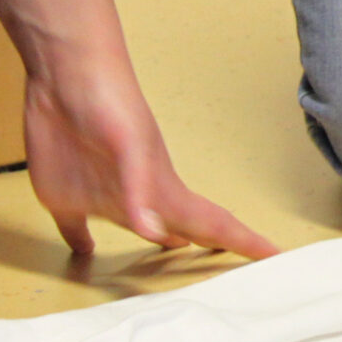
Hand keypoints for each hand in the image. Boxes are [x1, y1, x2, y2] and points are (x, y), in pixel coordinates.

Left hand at [24, 53, 277, 258]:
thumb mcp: (129, 146)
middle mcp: (141, 197)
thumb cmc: (108, 103)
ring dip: (168, 241)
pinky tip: (88, 249)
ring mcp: (105, 194)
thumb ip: (140, 190)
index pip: (213, 224)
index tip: (276, 257)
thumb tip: (154, 233)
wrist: (67, 77)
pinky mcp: (66, 194)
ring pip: (145, 226)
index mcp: (163, 190)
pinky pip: (79, 229)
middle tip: (245, 263)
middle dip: (218, 246)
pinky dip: (86, 243)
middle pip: (188, 227)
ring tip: (182, 253)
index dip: (246, 243)